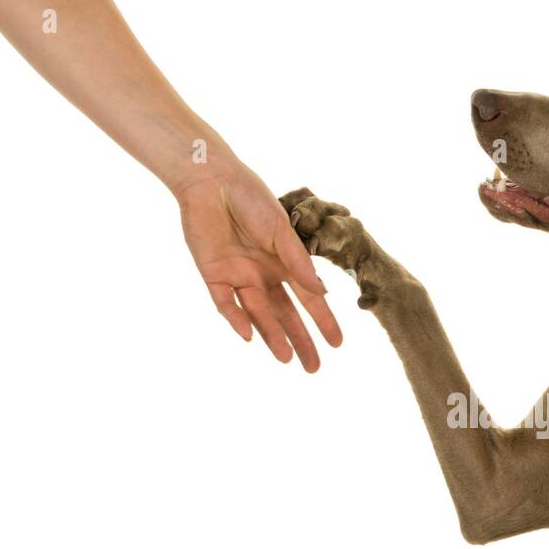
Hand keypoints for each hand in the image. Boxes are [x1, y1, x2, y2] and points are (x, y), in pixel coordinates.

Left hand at [176, 162, 342, 370]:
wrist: (211, 180)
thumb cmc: (251, 198)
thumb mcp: (281, 231)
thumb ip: (299, 262)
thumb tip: (322, 293)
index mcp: (285, 262)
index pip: (308, 299)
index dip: (323, 321)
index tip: (338, 343)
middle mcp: (264, 274)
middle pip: (285, 315)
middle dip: (300, 340)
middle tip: (313, 367)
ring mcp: (239, 276)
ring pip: (258, 315)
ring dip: (272, 336)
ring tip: (287, 359)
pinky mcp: (213, 275)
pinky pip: (226, 304)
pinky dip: (237, 319)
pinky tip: (249, 337)